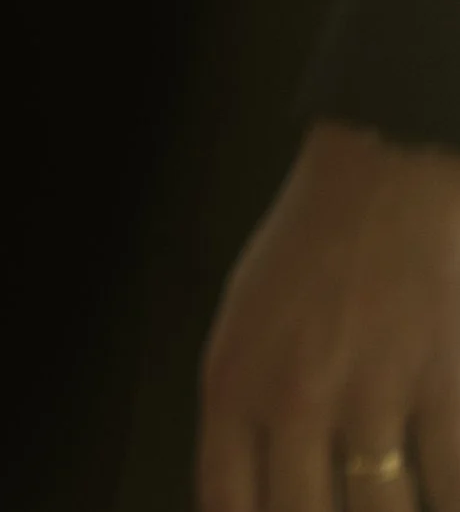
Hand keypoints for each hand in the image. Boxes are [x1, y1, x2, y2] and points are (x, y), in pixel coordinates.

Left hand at [200, 122, 459, 511]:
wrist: (381, 185)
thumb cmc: (306, 255)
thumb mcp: (241, 330)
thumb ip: (244, 414)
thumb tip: (258, 492)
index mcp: (233, 384)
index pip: (227, 501)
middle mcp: (293, 398)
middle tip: (352, 506)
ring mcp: (372, 394)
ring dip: (399, 510)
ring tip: (398, 494)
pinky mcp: (444, 384)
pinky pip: (452, 479)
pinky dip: (450, 490)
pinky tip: (442, 483)